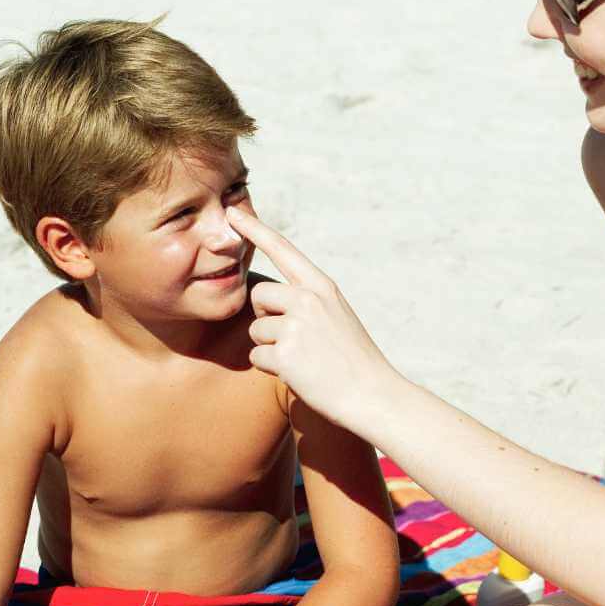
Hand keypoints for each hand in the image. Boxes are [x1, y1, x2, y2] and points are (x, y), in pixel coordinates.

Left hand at [225, 206, 399, 432]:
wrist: (373, 394)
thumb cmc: (353, 359)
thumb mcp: (338, 315)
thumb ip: (308, 300)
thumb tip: (267, 299)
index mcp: (322, 287)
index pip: (283, 250)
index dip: (255, 230)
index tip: (231, 211)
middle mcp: (308, 300)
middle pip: (258, 295)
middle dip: (264, 318)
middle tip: (291, 339)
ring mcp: (297, 327)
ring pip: (256, 330)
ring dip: (270, 348)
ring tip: (302, 360)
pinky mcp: (286, 355)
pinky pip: (257, 356)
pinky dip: (271, 369)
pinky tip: (298, 374)